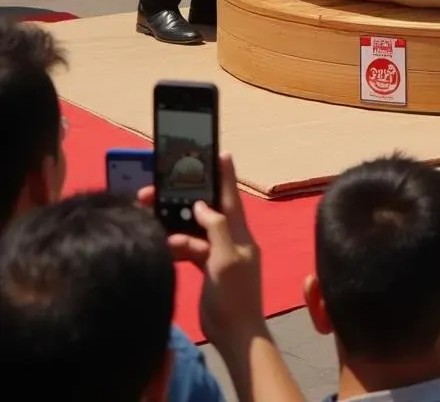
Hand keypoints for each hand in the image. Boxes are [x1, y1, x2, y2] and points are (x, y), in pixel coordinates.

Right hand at [146, 155, 265, 350]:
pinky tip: (161, 243)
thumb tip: (201, 205)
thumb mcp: (227, 258)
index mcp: (241, 232)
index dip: (226, 175)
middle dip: (184, 200)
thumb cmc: (235, 295)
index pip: (232, 197)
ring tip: (151, 217)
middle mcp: (231, 238)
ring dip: (175, 225)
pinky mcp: (207, 268)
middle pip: (206, 211)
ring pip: (194, 230)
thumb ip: (217, 229)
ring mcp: (218, 253)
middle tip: (159, 190)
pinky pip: (190, 249)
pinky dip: (177, 245)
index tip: (220, 152)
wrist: (235, 334)